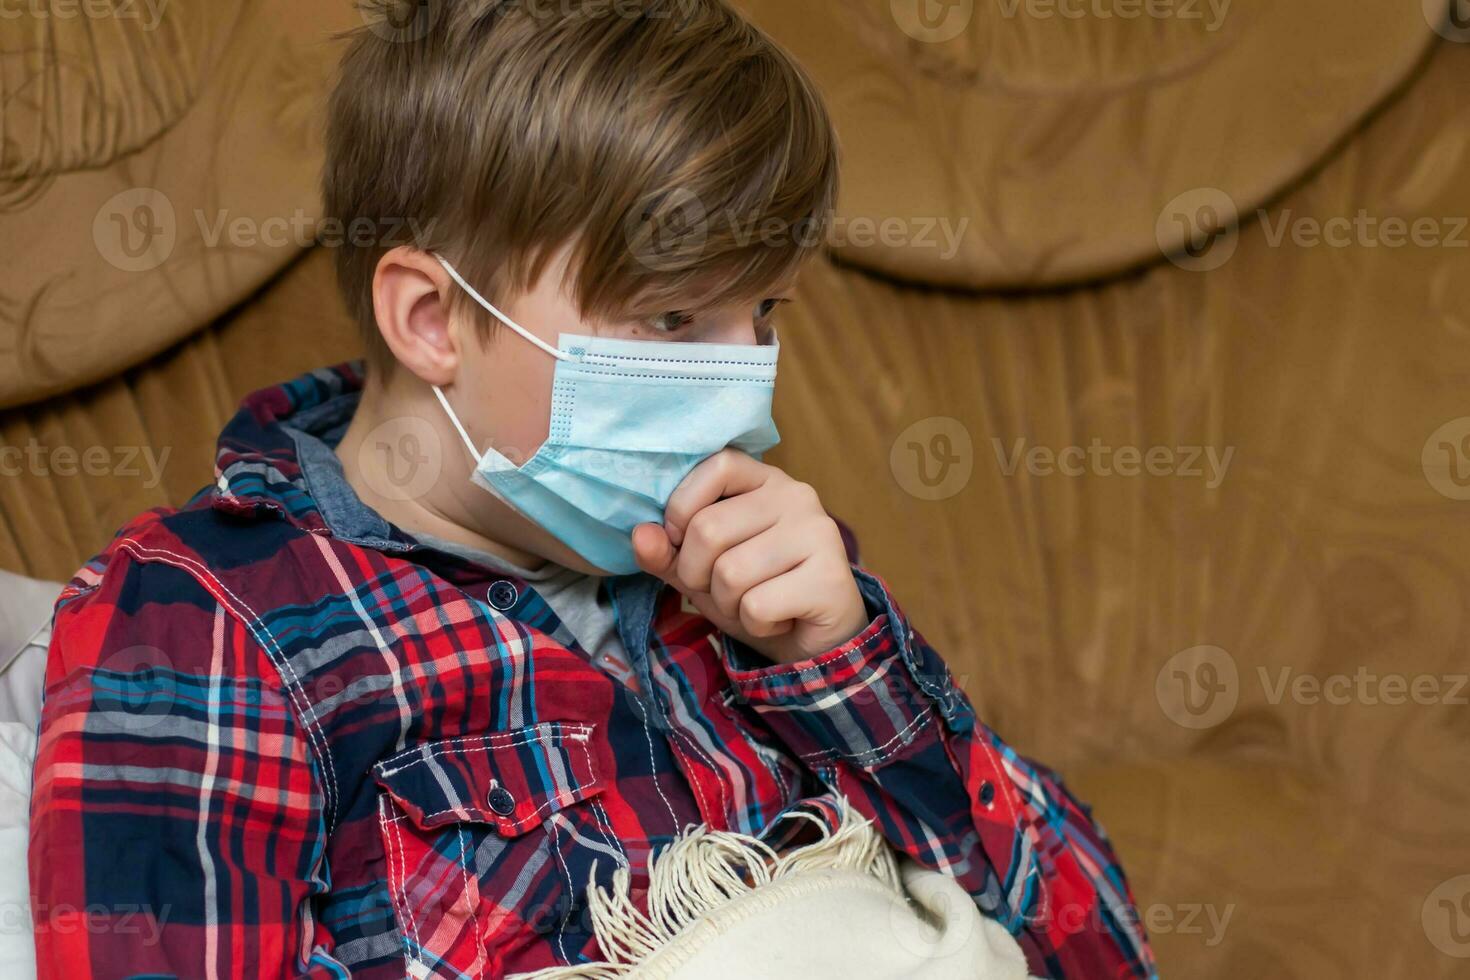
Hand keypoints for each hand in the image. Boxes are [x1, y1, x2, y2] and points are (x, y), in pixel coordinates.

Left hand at [632, 450, 868, 664]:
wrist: (813, 640)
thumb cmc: (757, 593)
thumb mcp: (702, 572)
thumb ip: (668, 552)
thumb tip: (639, 535)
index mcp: (765, 481)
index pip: (716, 465)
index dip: (683, 507)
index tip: (684, 542)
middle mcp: (796, 496)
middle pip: (709, 529)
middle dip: (700, 575)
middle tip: (727, 590)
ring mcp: (817, 533)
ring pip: (731, 572)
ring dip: (729, 604)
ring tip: (755, 604)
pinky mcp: (829, 577)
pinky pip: (757, 606)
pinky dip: (755, 624)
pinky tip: (778, 619)